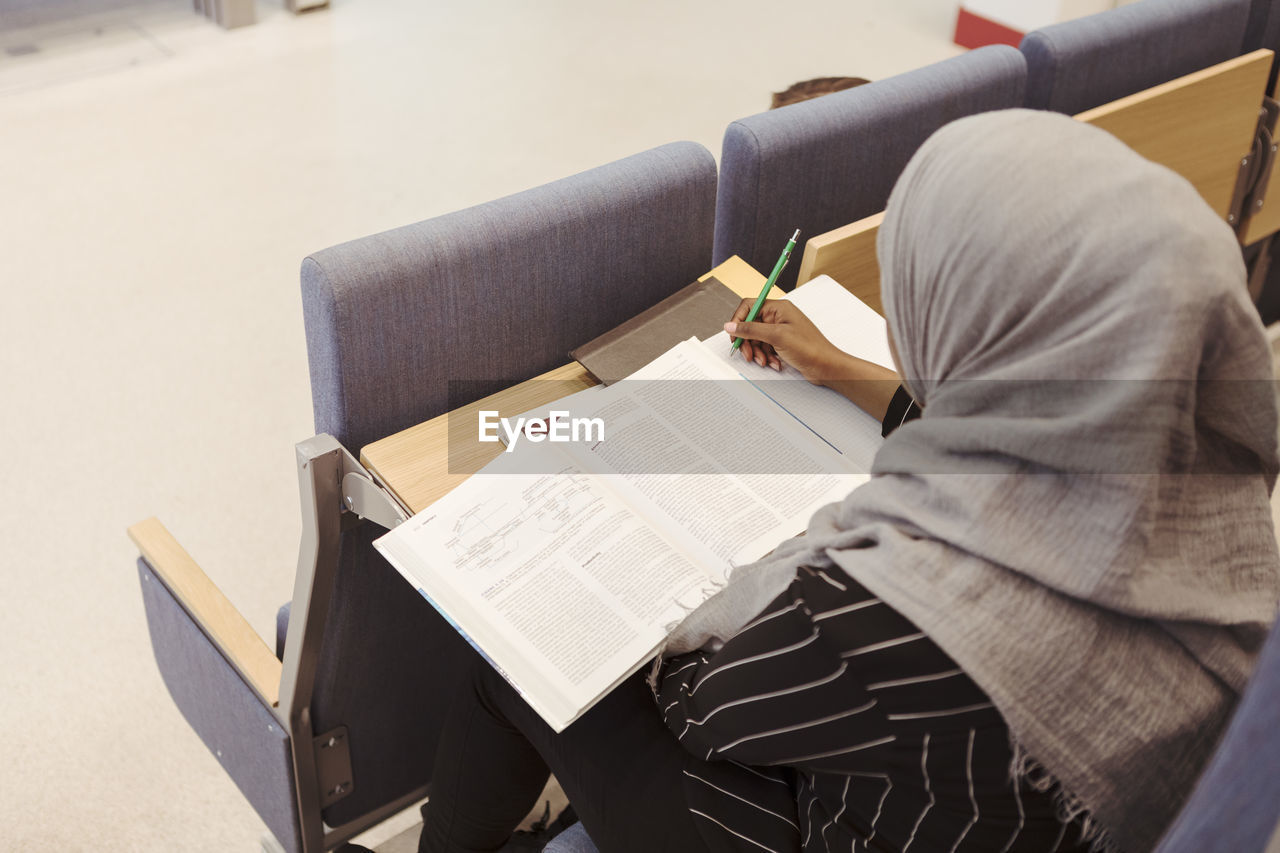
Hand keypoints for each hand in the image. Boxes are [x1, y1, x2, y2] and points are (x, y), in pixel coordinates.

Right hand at [725, 298, 844, 384]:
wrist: (826, 366)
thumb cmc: (810, 348)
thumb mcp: (776, 336)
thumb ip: (751, 329)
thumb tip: (731, 325)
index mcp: (778, 308)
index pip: (749, 306)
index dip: (739, 320)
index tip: (735, 334)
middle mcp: (778, 317)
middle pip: (750, 325)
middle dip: (748, 341)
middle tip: (748, 354)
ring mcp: (780, 330)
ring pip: (757, 339)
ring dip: (758, 352)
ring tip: (764, 360)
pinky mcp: (782, 343)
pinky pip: (765, 347)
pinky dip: (766, 356)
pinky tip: (774, 363)